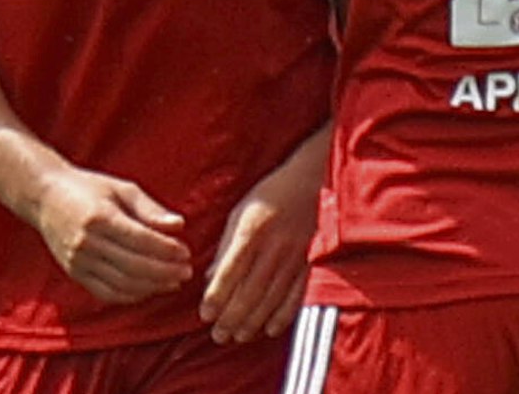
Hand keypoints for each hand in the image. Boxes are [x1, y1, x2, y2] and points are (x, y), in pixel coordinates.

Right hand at [30, 165, 192, 304]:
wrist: (45, 198)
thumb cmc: (88, 188)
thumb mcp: (121, 188)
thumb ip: (150, 209)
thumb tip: (179, 225)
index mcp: (99, 218)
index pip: (140, 240)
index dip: (166, 250)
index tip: (186, 253)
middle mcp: (86, 243)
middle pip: (133, 266)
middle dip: (164, 272)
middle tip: (186, 271)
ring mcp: (78, 262)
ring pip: (122, 284)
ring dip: (152, 287)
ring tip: (173, 282)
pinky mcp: (75, 274)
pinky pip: (107, 293)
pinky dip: (132, 295)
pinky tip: (150, 289)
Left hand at [200, 143, 321, 342]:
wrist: (313, 182)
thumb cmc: (271, 196)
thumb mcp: (241, 212)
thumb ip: (226, 246)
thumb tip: (209, 278)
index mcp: (252, 230)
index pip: (230, 271)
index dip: (216, 297)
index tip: (205, 315)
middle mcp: (274, 246)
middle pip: (249, 291)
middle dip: (231, 318)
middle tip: (218, 336)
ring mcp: (296, 257)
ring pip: (271, 299)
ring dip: (252, 322)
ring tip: (237, 336)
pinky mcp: (312, 263)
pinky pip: (297, 296)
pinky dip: (283, 316)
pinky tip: (269, 329)